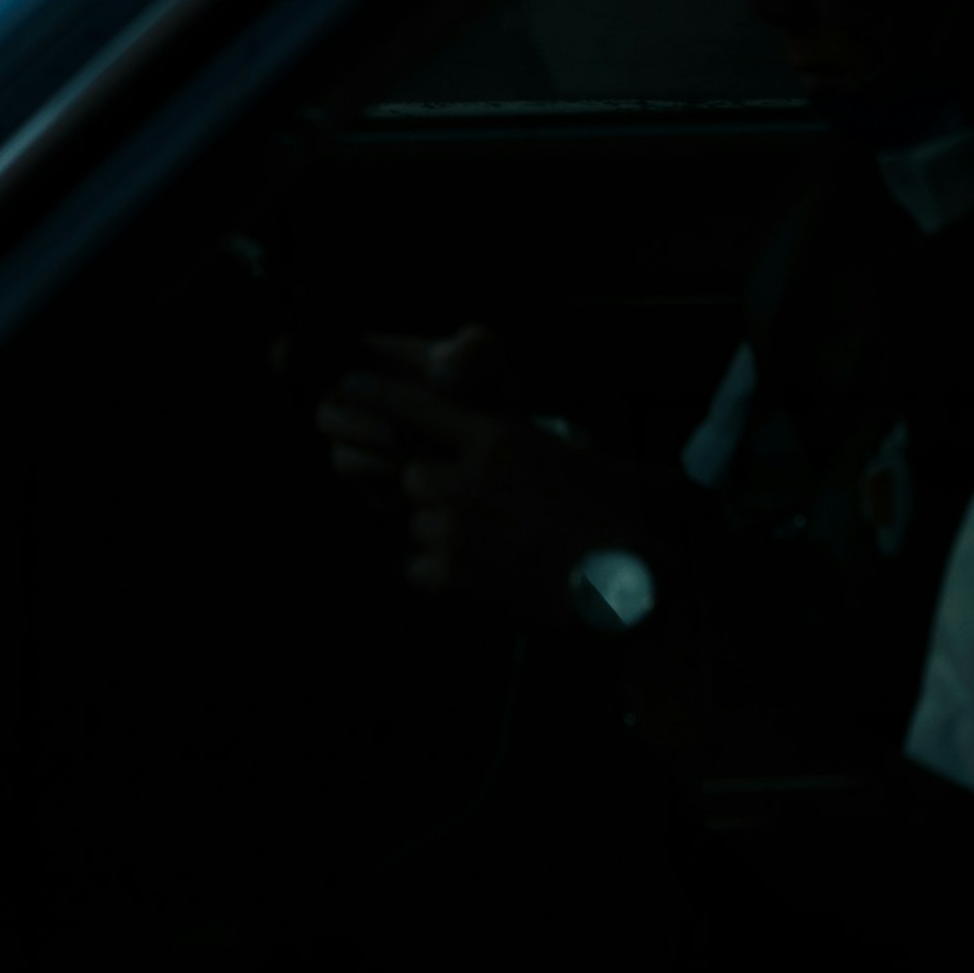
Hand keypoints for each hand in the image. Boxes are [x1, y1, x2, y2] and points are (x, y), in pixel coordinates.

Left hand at [317, 328, 604, 615]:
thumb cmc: (616, 512)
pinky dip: (437, 577)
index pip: (413, 406)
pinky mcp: (455, 577)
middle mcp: (466, 478)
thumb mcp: (570, 452)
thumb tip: (486, 428)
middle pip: (409, 476)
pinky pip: (418, 570)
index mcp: (495, 437)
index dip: (375, 397)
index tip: (343, 388)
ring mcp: (456, 529)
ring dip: (436, 535)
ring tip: (485, 547)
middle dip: (427, 491)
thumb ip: (517, 437)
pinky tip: (476, 578)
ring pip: (414, 525)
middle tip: (463, 506)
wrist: (630, 584)